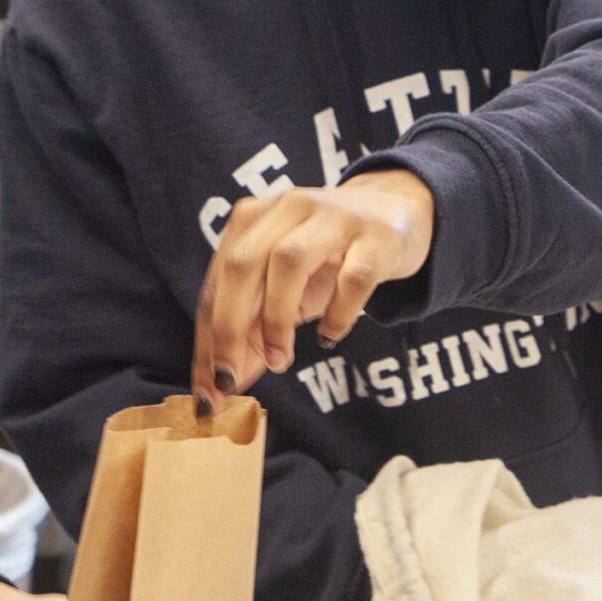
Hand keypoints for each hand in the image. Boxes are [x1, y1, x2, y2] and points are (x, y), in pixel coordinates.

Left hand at [194, 169, 435, 401]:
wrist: (395, 215)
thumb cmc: (327, 258)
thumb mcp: (283, 290)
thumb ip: (251, 330)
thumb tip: (223, 383)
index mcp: (253, 219)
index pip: (217, 282)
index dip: (207, 339)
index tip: (207, 391)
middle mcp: (287, 209)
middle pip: (242, 264)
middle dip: (228, 328)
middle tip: (230, 378)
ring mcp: (333, 219)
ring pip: (289, 262)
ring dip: (276, 320)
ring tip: (279, 359)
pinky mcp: (375, 238)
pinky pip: (352, 278)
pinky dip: (336, 315)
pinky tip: (329, 335)